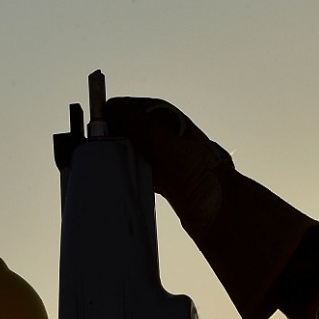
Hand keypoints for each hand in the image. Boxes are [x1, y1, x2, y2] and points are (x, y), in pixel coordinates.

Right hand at [104, 97, 230, 218]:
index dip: (109, 117)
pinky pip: (133, 171)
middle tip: (96, 154)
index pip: (126, 108)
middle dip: (109, 139)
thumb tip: (114, 112)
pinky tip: (119, 184)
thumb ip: (143, 128)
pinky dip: (125, 176)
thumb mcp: (171, 147)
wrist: (223, 210)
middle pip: (122, 130)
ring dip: (116, 159)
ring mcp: (159, 155)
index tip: (95, 131)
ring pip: (126, 151)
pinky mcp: (159, 177)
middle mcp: (160, 133)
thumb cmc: (205, 176)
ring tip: (104, 170)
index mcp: (165, 116)